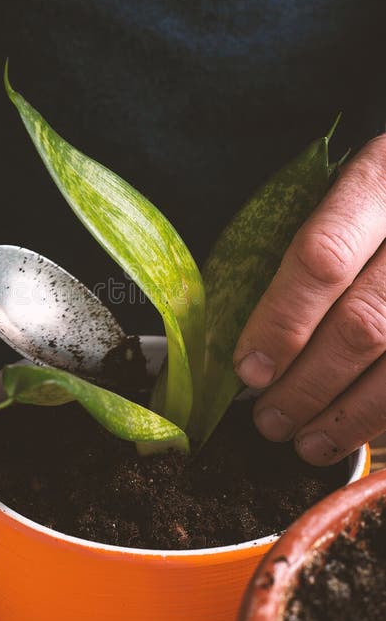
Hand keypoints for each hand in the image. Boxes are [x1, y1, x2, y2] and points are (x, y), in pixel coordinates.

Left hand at [234, 134, 385, 464]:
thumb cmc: (382, 195)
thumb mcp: (343, 186)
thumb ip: (310, 241)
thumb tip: (254, 338)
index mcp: (380, 179)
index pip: (323, 258)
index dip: (282, 322)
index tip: (249, 368)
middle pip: (363, 324)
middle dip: (308, 384)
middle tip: (268, 418)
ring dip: (348, 415)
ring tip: (306, 442)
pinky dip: (385, 414)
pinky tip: (356, 432)